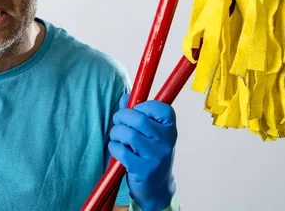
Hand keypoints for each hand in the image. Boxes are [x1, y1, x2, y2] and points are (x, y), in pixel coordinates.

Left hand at [108, 94, 176, 210]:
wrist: (157, 187)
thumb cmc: (151, 153)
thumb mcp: (150, 132)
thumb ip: (137, 113)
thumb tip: (125, 97)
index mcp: (170, 129)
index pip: (159, 107)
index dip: (142, 106)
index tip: (135, 111)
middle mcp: (166, 141)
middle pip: (138, 118)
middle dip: (121, 117)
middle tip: (118, 121)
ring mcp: (156, 156)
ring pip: (128, 134)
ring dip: (116, 133)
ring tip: (117, 137)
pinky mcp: (143, 170)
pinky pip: (121, 150)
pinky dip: (114, 147)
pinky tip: (117, 150)